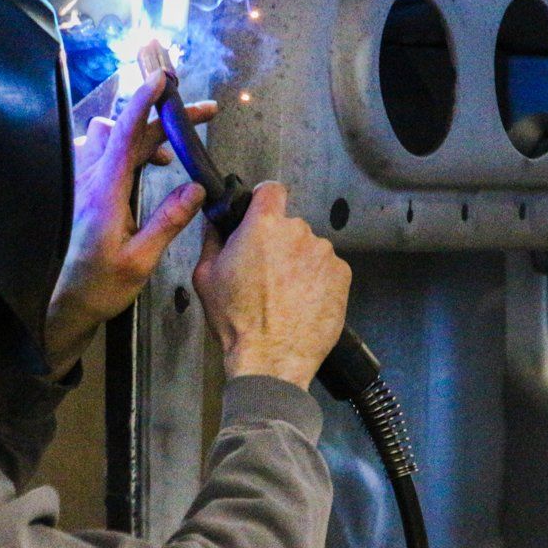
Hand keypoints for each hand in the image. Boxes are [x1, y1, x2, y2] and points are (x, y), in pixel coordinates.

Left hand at [45, 71, 216, 378]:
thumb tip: (197, 189)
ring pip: (105, 135)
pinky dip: (124, 148)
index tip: (163, 77)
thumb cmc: (98, 287)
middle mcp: (88, 180)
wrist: (60, 304)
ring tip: (166, 156)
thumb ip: (168, 222)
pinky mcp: (78, 191)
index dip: (145, 101)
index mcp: (105, 193)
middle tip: (202, 116)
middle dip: (164, 118)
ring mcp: (80, 183)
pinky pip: (98, 153)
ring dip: (139, 134)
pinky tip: (141, 170)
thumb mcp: (140, 261)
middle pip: (125, 130)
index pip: (125, 133)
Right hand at [192, 181, 351, 390]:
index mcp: (263, 225)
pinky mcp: (342, 275)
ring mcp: (324, 253)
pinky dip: (317, 281)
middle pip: (289, 226)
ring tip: (284, 295)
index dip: (263, 200)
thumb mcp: (205, 277)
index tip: (261, 213)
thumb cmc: (237, 320)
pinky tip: (301, 303)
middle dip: (279, 243)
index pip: (270, 189)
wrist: (271, 358)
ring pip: (309, 249)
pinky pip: (327, 269)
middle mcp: (298, 232)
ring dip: (299, 263)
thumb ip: (212, 240)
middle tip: (265, 273)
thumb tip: (214, 222)